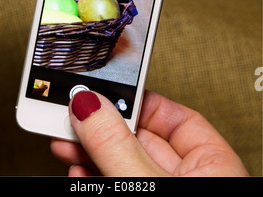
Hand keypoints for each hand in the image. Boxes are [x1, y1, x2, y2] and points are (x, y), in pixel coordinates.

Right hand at [51, 90, 248, 176]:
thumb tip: (88, 104)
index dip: (133, 98)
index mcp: (213, 164)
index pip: (170, 114)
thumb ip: (118, 146)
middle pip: (137, 136)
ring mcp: (162, 191)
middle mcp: (190, 178)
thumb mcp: (149, 183)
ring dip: (88, 149)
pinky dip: (92, 173)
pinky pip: (114, 180)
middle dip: (99, 125)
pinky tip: (76, 167)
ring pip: (121, 161)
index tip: (101, 89)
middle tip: (69, 112)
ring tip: (62, 138)